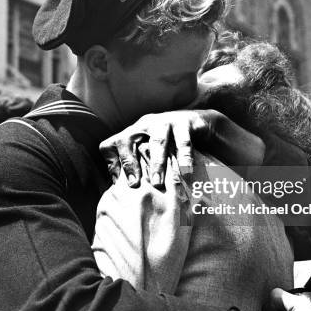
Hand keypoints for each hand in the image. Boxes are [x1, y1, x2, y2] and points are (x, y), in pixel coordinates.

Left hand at [100, 110, 218, 188]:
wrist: (199, 121)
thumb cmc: (171, 144)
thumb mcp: (150, 151)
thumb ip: (137, 166)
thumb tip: (120, 189)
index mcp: (133, 133)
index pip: (112, 144)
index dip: (112, 164)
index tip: (121, 185)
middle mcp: (144, 125)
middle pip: (127, 139)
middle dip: (129, 162)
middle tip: (134, 184)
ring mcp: (164, 121)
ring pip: (157, 142)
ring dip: (157, 163)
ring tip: (158, 183)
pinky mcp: (184, 122)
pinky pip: (183, 142)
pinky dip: (184, 158)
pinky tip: (186, 173)